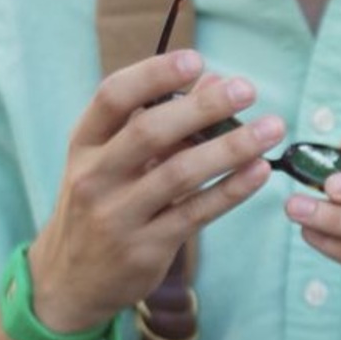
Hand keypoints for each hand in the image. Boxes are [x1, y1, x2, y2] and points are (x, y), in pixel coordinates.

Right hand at [30, 50, 285, 331]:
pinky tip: (259, 171)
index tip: (196, 59)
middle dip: (203, 107)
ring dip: (231, 148)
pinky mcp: (146, 248)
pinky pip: (196, 213)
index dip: (153, 75)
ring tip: (270, 130)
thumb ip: (160, 122)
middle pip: (150, 132)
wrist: (70, 280)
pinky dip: (231, 190)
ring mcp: (119, 216)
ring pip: (180, 174)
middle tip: (247, 89)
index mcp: (84, 145)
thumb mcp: (113, 162)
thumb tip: (215, 81)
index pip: (113, 97)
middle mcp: (95, 177)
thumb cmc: (101, 206)